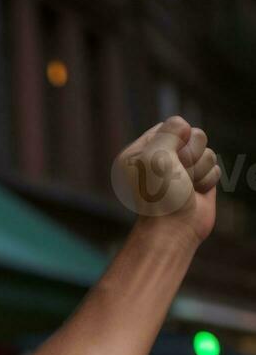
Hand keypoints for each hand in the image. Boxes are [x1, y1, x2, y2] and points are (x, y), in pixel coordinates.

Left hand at [112, 116, 220, 244]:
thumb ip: (169, 131)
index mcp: (140, 152)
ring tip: (187, 186)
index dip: (177, 137)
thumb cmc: (160, 195)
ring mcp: (181, 170)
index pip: (170, 126)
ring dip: (199, 168)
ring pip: (207, 151)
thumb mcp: (155, 156)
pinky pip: (215, 167)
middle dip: (191, 154)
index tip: (168, 156)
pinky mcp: (199, 181)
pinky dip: (208, 180)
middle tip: (179, 173)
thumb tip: (183, 126)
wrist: (174, 228)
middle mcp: (160, 159)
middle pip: (193, 135)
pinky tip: (196, 193)